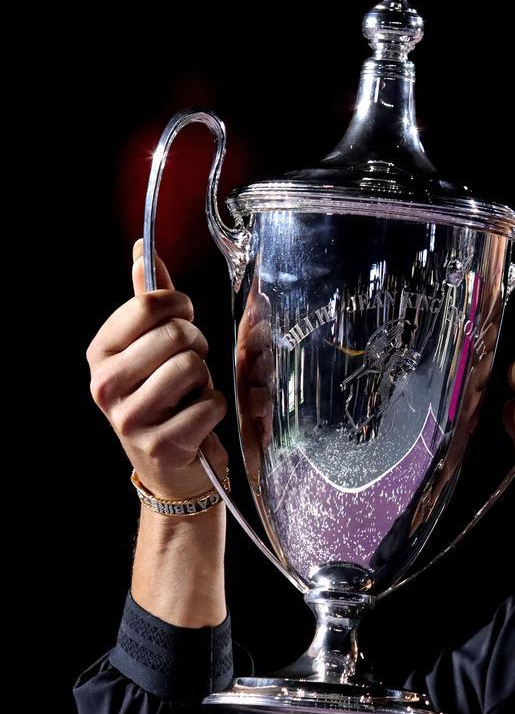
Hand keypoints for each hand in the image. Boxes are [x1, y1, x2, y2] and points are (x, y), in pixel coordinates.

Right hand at [86, 238, 229, 503]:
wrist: (172, 465)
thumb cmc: (166, 395)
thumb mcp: (151, 345)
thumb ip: (148, 299)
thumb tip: (142, 248)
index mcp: (100, 352)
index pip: (150, 303)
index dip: (181, 307)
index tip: (183, 321)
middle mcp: (105, 384)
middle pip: (176, 334)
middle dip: (196, 346)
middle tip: (189, 365)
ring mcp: (129, 418)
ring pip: (192, 367)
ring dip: (205, 379)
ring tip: (191, 393)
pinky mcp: (160, 445)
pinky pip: (209, 404)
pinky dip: (215, 408)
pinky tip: (199, 421)